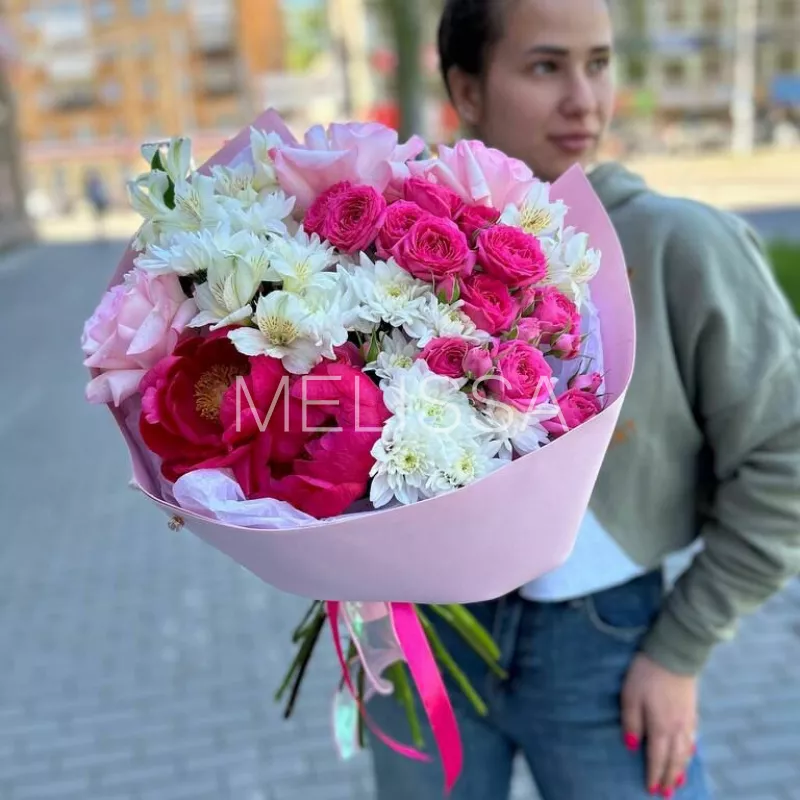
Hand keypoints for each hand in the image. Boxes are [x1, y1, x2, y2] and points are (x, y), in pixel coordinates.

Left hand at [621, 653, 697, 796]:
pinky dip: (690, 751)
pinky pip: (693, 738)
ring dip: (681, 768)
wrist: (674, 654)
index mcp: (660, 727)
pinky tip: (689, 753)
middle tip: (665, 794)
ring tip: (678, 782)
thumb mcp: (630, 696)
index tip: (650, 789)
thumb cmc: (646, 674)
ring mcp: (687, 719)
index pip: (656, 758)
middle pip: (674, 759)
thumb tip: (630, 746)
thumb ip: (631, 722)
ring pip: (686, 751)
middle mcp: (677, 728)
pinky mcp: (693, 709)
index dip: (653, 775)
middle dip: (669, 778)